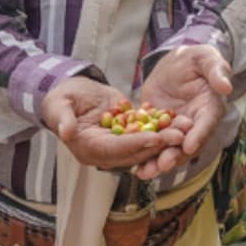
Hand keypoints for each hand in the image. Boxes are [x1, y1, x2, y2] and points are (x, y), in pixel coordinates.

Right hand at [41, 76, 183, 170]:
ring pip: (145, 144)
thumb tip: (66, 132)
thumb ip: (63, 119)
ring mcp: (119, 143)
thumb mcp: (59, 106)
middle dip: (158, 144)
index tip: (154, 138)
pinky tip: (180, 119)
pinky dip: (163, 127)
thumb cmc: (61, 99)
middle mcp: (106, 152)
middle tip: (180, 136)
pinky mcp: (128, 132)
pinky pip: (147, 132)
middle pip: (135, 151)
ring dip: (166, 138)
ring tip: (186, 129)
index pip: (114, 149)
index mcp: (88, 149)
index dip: (135, 144)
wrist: (70, 93)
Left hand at [134, 46, 231, 179]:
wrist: (175, 64)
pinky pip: (151, 142)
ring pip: (168, 149)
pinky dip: (142, 154)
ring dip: (157, 162)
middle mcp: (195, 124)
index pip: (206, 124)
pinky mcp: (158, 129)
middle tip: (163, 165)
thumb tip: (226, 87)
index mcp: (210, 108)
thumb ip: (216, 71)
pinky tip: (131, 164)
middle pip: (186, 144)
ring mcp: (176, 129)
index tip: (190, 146)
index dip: (199, 135)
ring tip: (144, 172)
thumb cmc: (195, 59)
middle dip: (175, 156)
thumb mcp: (206, 58)